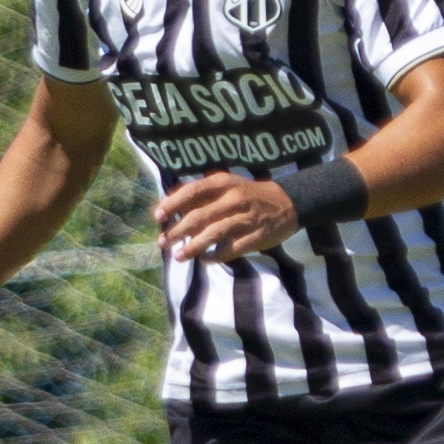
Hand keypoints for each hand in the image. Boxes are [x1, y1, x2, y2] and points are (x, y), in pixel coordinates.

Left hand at [154, 169, 303, 263]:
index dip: (172, 204)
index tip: (158, 217)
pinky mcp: (256, 236)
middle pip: (199, 216)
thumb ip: (201, 196)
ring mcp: (246, 218)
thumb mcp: (226, 186)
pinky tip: (205, 260)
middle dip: (178, 231)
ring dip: (193, 247)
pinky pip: (231, 249)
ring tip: (178, 256)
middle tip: (163, 241)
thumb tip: (170, 208)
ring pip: (213, 234)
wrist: (286, 203)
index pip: (192, 191)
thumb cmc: (247, 195)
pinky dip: (216, 256)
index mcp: (224, 183)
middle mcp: (234, 199)